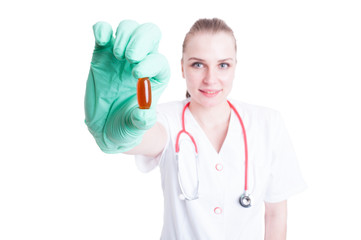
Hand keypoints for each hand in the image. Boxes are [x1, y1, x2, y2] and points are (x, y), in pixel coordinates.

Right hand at [84, 20, 169, 152]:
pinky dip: (102, 30)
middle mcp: (141, 62)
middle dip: (141, 40)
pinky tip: (101, 40)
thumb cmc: (124, 125)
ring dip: (124, 35)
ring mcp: (121, 56)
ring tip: (116, 55)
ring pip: (129, 28)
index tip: (136, 74)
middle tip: (128, 57)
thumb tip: (145, 114)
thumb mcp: (135, 128)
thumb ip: (141, 122)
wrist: (103, 125)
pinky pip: (104, 31)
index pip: (160, 60)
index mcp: (155, 78)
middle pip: (150, 34)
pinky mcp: (101, 53)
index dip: (151, 62)